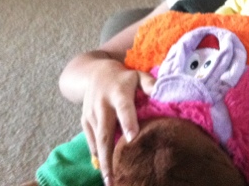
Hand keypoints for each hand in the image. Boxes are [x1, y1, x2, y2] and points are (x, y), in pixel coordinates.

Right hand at [80, 60, 154, 184]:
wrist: (95, 74)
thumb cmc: (124, 78)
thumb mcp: (138, 75)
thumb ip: (150, 83)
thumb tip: (163, 92)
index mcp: (119, 92)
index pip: (124, 108)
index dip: (128, 122)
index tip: (132, 138)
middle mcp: (102, 105)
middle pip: (105, 132)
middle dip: (109, 156)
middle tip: (114, 177)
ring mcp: (91, 115)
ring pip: (97, 141)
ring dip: (103, 162)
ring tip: (111, 181)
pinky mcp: (85, 122)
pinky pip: (91, 141)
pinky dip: (98, 155)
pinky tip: (106, 170)